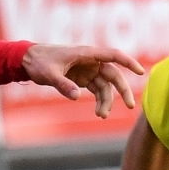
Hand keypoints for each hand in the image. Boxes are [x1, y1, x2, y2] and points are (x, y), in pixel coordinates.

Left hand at [22, 44, 145, 118]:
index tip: (141, 72)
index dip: (128, 62)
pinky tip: (98, 112)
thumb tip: (77, 97)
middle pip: (114, 75)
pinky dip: (100, 101)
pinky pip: (97, 90)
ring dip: (107, 101)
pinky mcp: (83, 79)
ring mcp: (88, 70)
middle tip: (130, 106)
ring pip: (106, 86)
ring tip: (101, 115)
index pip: (113, 55)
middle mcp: (91, 61)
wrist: (28, 61)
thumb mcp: (49, 74)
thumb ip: (63, 85)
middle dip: (123, 90)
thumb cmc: (39, 62)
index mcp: (86, 54)